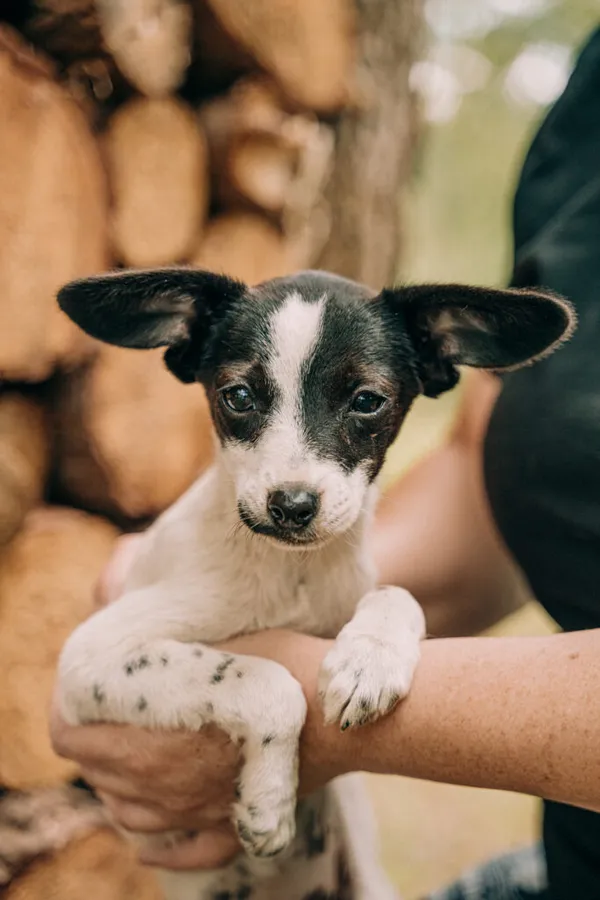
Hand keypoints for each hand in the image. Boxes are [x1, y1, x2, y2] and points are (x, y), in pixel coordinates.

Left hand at [51, 535, 341, 868]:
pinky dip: (161, 850)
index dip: (68, 714)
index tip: (79, 695)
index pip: (74, 737)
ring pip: (133, 817)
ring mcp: (199, 812)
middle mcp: (164, 787)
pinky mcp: (234, 824)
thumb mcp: (213, 646)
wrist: (342, 713)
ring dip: (117, 791)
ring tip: (118, 767)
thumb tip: (133, 643)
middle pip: (99, 776)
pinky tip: (149, 845)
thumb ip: (166, 654)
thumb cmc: (281, 669)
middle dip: (92, 746)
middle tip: (102, 718)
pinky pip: (186, 853)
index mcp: (148, 741)